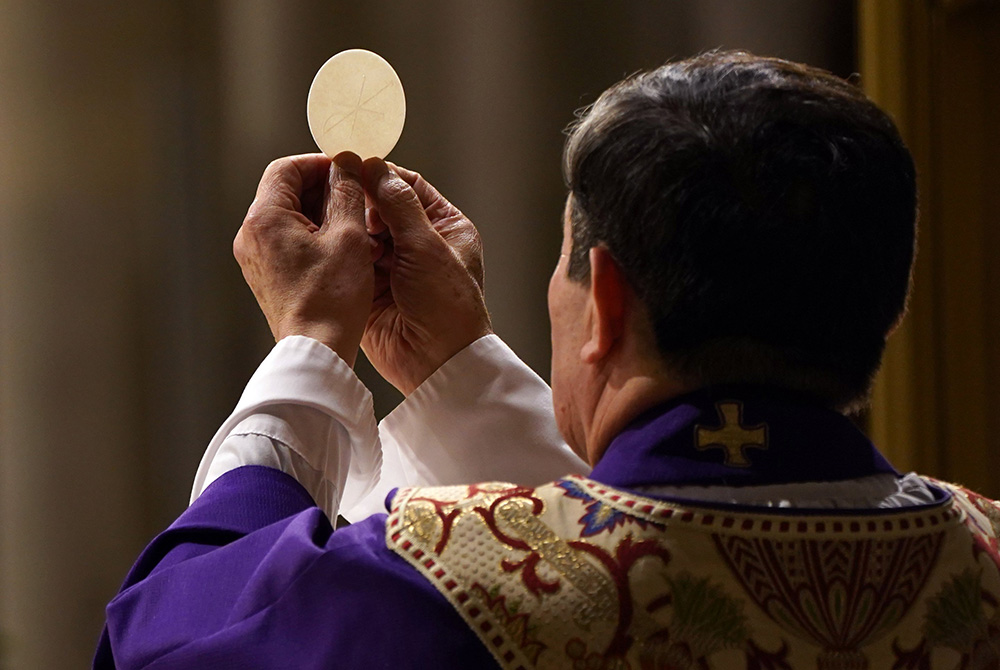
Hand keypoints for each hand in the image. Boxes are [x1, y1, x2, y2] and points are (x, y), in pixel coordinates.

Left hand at [233, 152, 372, 365]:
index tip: (349, 172)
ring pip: (290, 218)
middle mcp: (251, 236)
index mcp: (264, 219)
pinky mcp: (266, 277)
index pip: (286, 169)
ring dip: (324, 216)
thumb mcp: (349, 236)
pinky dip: (316, 238)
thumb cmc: (332, 297)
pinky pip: (289, 242)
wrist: (316, 349)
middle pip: (286, 192)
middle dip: (325, 191)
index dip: (320, 164)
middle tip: (358, 201)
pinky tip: (345, 252)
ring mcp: (256, 259)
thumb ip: (347, 191)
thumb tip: (347, 164)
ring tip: (358, 231)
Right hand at [360, 159, 491, 394]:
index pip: (408, 187)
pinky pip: (352, 262)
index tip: (352, 166)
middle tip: (340, 197)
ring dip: (351, 230)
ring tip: (340, 227)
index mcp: (445, 227)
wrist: (438, 362)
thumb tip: (375, 167)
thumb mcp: (426, 246)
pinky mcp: (371, 290)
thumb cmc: (447, 304)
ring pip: (363, 235)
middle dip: (361, 204)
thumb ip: (398, 205)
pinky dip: (344, 255)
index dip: (380, 176)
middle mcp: (420, 245)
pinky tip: (334, 248)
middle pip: (381, 209)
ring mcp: (394, 267)